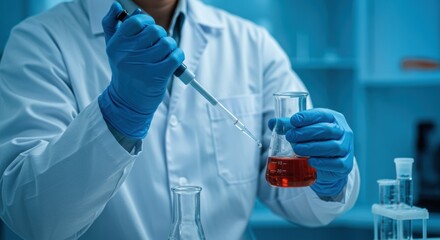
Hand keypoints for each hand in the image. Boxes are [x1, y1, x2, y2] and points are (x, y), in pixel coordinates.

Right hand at [98, 2, 183, 137]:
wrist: (128, 101)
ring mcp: (143, 66)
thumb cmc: (124, 71)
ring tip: (164, 55)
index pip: (136, 21)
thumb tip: (117, 4)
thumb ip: (113, 24)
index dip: (147, 21)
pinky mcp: (158, 76)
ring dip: (170, 47)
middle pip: (155, 31)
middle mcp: (128, 54)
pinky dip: (178, 56)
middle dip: (160, 35)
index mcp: (117, 44)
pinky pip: (176, 56)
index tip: (149, 29)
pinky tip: (173, 61)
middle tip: (158, 45)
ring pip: (167, 43)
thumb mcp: (113, 48)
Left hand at [268, 108, 352, 195]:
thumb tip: (272, 123)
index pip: (322, 114)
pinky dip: (322, 163)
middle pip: (326, 130)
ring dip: (312, 148)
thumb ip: (289, 126)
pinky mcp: (346, 164)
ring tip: (296, 149)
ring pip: (332, 146)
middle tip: (290, 137)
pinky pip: (336, 163)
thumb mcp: (304, 131)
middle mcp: (344, 132)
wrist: (329, 165)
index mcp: (334, 119)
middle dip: (306, 133)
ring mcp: (347, 148)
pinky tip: (310, 162)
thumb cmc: (316, 142)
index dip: (307, 117)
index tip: (293, 121)